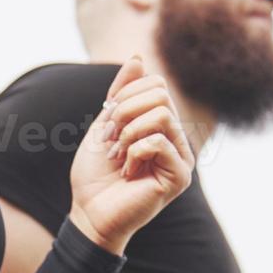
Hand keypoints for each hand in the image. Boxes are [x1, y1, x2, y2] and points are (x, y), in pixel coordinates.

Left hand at [68, 55, 194, 253]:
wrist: (89, 214)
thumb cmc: (95, 176)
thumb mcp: (104, 124)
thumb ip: (122, 93)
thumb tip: (138, 58)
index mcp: (162, 125)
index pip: (155, 84)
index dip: (124, 96)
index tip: (108, 125)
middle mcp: (177, 139)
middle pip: (161, 93)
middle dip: (125, 112)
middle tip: (112, 141)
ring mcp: (182, 158)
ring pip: (162, 114)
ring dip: (129, 132)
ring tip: (120, 156)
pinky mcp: (180, 176)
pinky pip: (159, 141)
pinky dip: (135, 152)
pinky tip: (129, 172)